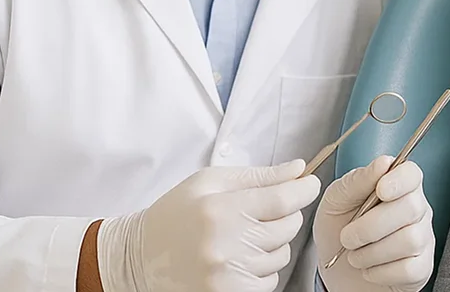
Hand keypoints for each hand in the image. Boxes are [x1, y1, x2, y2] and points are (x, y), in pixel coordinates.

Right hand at [97, 159, 320, 291]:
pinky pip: (270, 281)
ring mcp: (228, 275)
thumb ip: (258, 176)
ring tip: (244, 236)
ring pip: (282, 256)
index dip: (304, 189)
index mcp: (222, 209)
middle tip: (263, 211)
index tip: (309, 184)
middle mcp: (227, 245)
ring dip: (273, 243)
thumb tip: (298, 169)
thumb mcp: (210, 182)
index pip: (283, 200)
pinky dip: (263, 268)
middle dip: (285, 215)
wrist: (140, 257)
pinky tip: (240, 257)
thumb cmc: (176, 214)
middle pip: (288, 227)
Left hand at [314, 156, 434, 291]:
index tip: (380, 190)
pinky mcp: (421, 268)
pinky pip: (410, 269)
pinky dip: (380, 272)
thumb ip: (357, 181)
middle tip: (347, 237)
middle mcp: (416, 210)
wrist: (334, 270)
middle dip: (372, 225)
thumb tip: (383, 163)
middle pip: (411, 207)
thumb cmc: (337, 229)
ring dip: (372, 252)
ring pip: (410, 240)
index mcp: (397, 186)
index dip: (400, 180)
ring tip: (354, 255)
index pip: (412, 174)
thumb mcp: (336, 200)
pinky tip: (369, 269)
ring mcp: (422, 239)